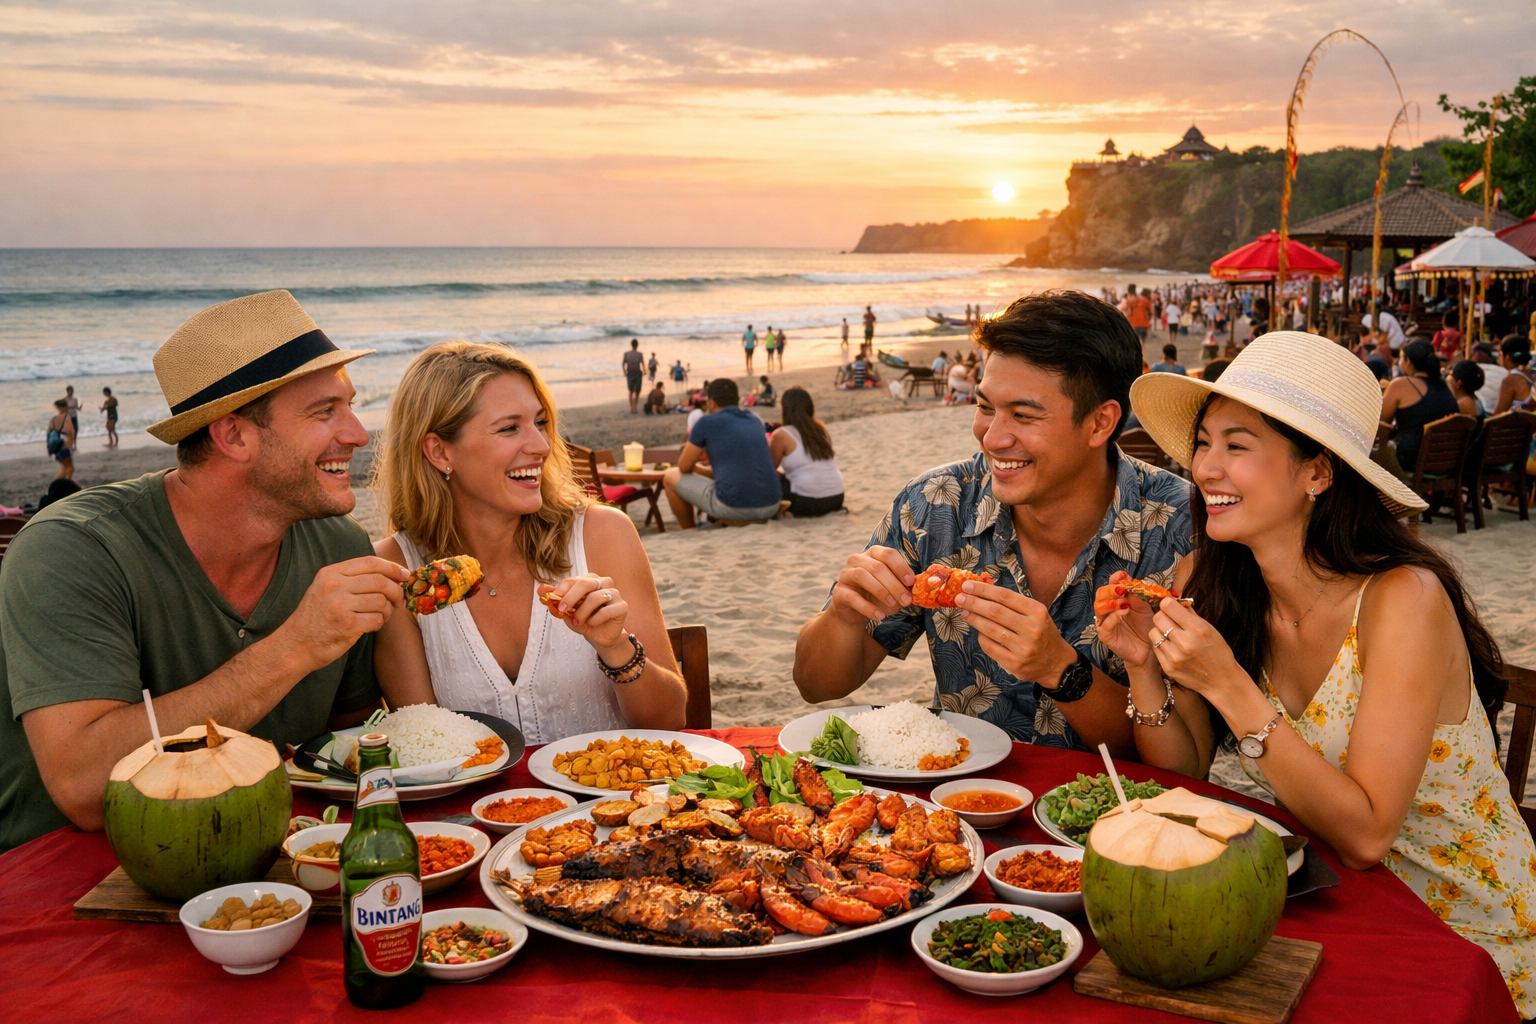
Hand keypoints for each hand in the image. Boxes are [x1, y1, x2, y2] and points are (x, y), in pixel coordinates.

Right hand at [277, 557, 407, 672]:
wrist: (295, 644)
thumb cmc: (316, 617)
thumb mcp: (324, 588)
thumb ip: (351, 578)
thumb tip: (390, 573)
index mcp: (331, 573)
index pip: (370, 562)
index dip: (392, 567)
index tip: (404, 575)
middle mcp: (334, 586)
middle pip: (380, 580)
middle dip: (396, 590)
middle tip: (399, 600)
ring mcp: (340, 606)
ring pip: (381, 600)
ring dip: (388, 609)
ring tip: (382, 615)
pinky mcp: (347, 625)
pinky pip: (377, 619)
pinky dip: (379, 623)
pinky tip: (371, 625)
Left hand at [539, 574, 630, 658]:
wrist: (600, 636)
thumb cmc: (584, 620)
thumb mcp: (567, 610)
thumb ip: (556, 599)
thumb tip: (540, 590)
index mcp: (590, 579)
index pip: (573, 580)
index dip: (561, 590)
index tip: (553, 601)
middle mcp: (604, 583)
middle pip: (585, 584)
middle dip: (570, 598)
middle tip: (562, 611)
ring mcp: (615, 594)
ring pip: (595, 598)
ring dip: (582, 612)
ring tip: (578, 622)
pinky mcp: (622, 607)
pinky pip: (607, 611)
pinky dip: (595, 619)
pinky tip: (592, 624)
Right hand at [828, 546, 913, 624]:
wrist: (856, 612)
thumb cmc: (878, 597)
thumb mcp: (894, 590)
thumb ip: (904, 586)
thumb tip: (917, 587)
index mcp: (873, 554)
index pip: (888, 554)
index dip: (901, 567)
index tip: (911, 582)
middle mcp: (857, 560)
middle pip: (877, 567)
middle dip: (894, 585)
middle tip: (906, 600)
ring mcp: (845, 574)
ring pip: (862, 576)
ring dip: (881, 591)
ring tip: (893, 605)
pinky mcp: (838, 592)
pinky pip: (852, 597)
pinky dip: (867, 607)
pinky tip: (879, 615)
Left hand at [954, 580, 1075, 685]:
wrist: (1056, 664)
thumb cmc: (1041, 633)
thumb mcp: (1035, 613)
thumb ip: (1012, 603)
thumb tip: (984, 588)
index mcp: (1037, 612)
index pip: (1005, 596)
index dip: (983, 590)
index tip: (967, 585)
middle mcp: (1031, 629)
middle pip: (995, 612)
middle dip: (974, 603)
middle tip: (960, 598)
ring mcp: (1023, 648)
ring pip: (990, 629)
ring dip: (974, 619)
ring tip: (965, 612)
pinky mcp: (1015, 663)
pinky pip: (990, 647)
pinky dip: (981, 637)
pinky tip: (977, 631)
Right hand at [1093, 570, 1157, 669]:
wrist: (1149, 648)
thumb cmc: (1146, 626)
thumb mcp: (1144, 608)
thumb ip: (1137, 596)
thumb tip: (1132, 583)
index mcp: (1116, 600)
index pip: (1110, 585)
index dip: (1115, 579)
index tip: (1123, 575)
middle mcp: (1108, 609)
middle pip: (1100, 595)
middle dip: (1110, 589)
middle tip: (1122, 589)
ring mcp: (1105, 622)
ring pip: (1099, 608)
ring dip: (1110, 602)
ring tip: (1123, 602)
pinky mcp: (1106, 636)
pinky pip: (1105, 625)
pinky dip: (1113, 617)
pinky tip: (1123, 612)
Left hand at [1147, 599, 1244, 696]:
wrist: (1221, 680)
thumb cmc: (1217, 652)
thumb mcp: (1209, 629)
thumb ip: (1190, 613)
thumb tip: (1174, 600)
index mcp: (1198, 629)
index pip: (1168, 606)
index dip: (1168, 604)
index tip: (1171, 607)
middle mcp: (1185, 642)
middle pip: (1158, 617)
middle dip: (1163, 616)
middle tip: (1170, 620)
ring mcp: (1175, 656)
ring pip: (1153, 632)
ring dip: (1160, 631)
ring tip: (1171, 635)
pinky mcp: (1168, 667)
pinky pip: (1155, 647)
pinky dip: (1161, 644)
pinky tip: (1172, 647)